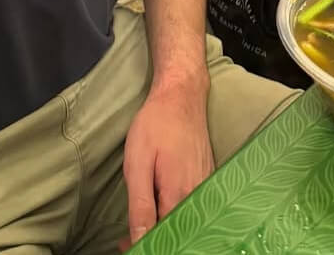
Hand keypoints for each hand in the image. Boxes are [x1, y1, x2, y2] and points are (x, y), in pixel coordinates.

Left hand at [122, 83, 213, 246]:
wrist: (182, 94)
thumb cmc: (156, 124)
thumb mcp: (138, 163)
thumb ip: (141, 206)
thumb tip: (140, 241)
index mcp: (178, 196)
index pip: (165, 238)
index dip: (144, 245)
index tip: (124, 244)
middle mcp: (198, 196)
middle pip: (179, 232)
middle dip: (155, 238)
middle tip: (129, 237)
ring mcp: (206, 186)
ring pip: (187, 220)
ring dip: (166, 227)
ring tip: (144, 222)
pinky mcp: (209, 177)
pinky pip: (195, 206)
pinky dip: (178, 214)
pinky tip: (163, 209)